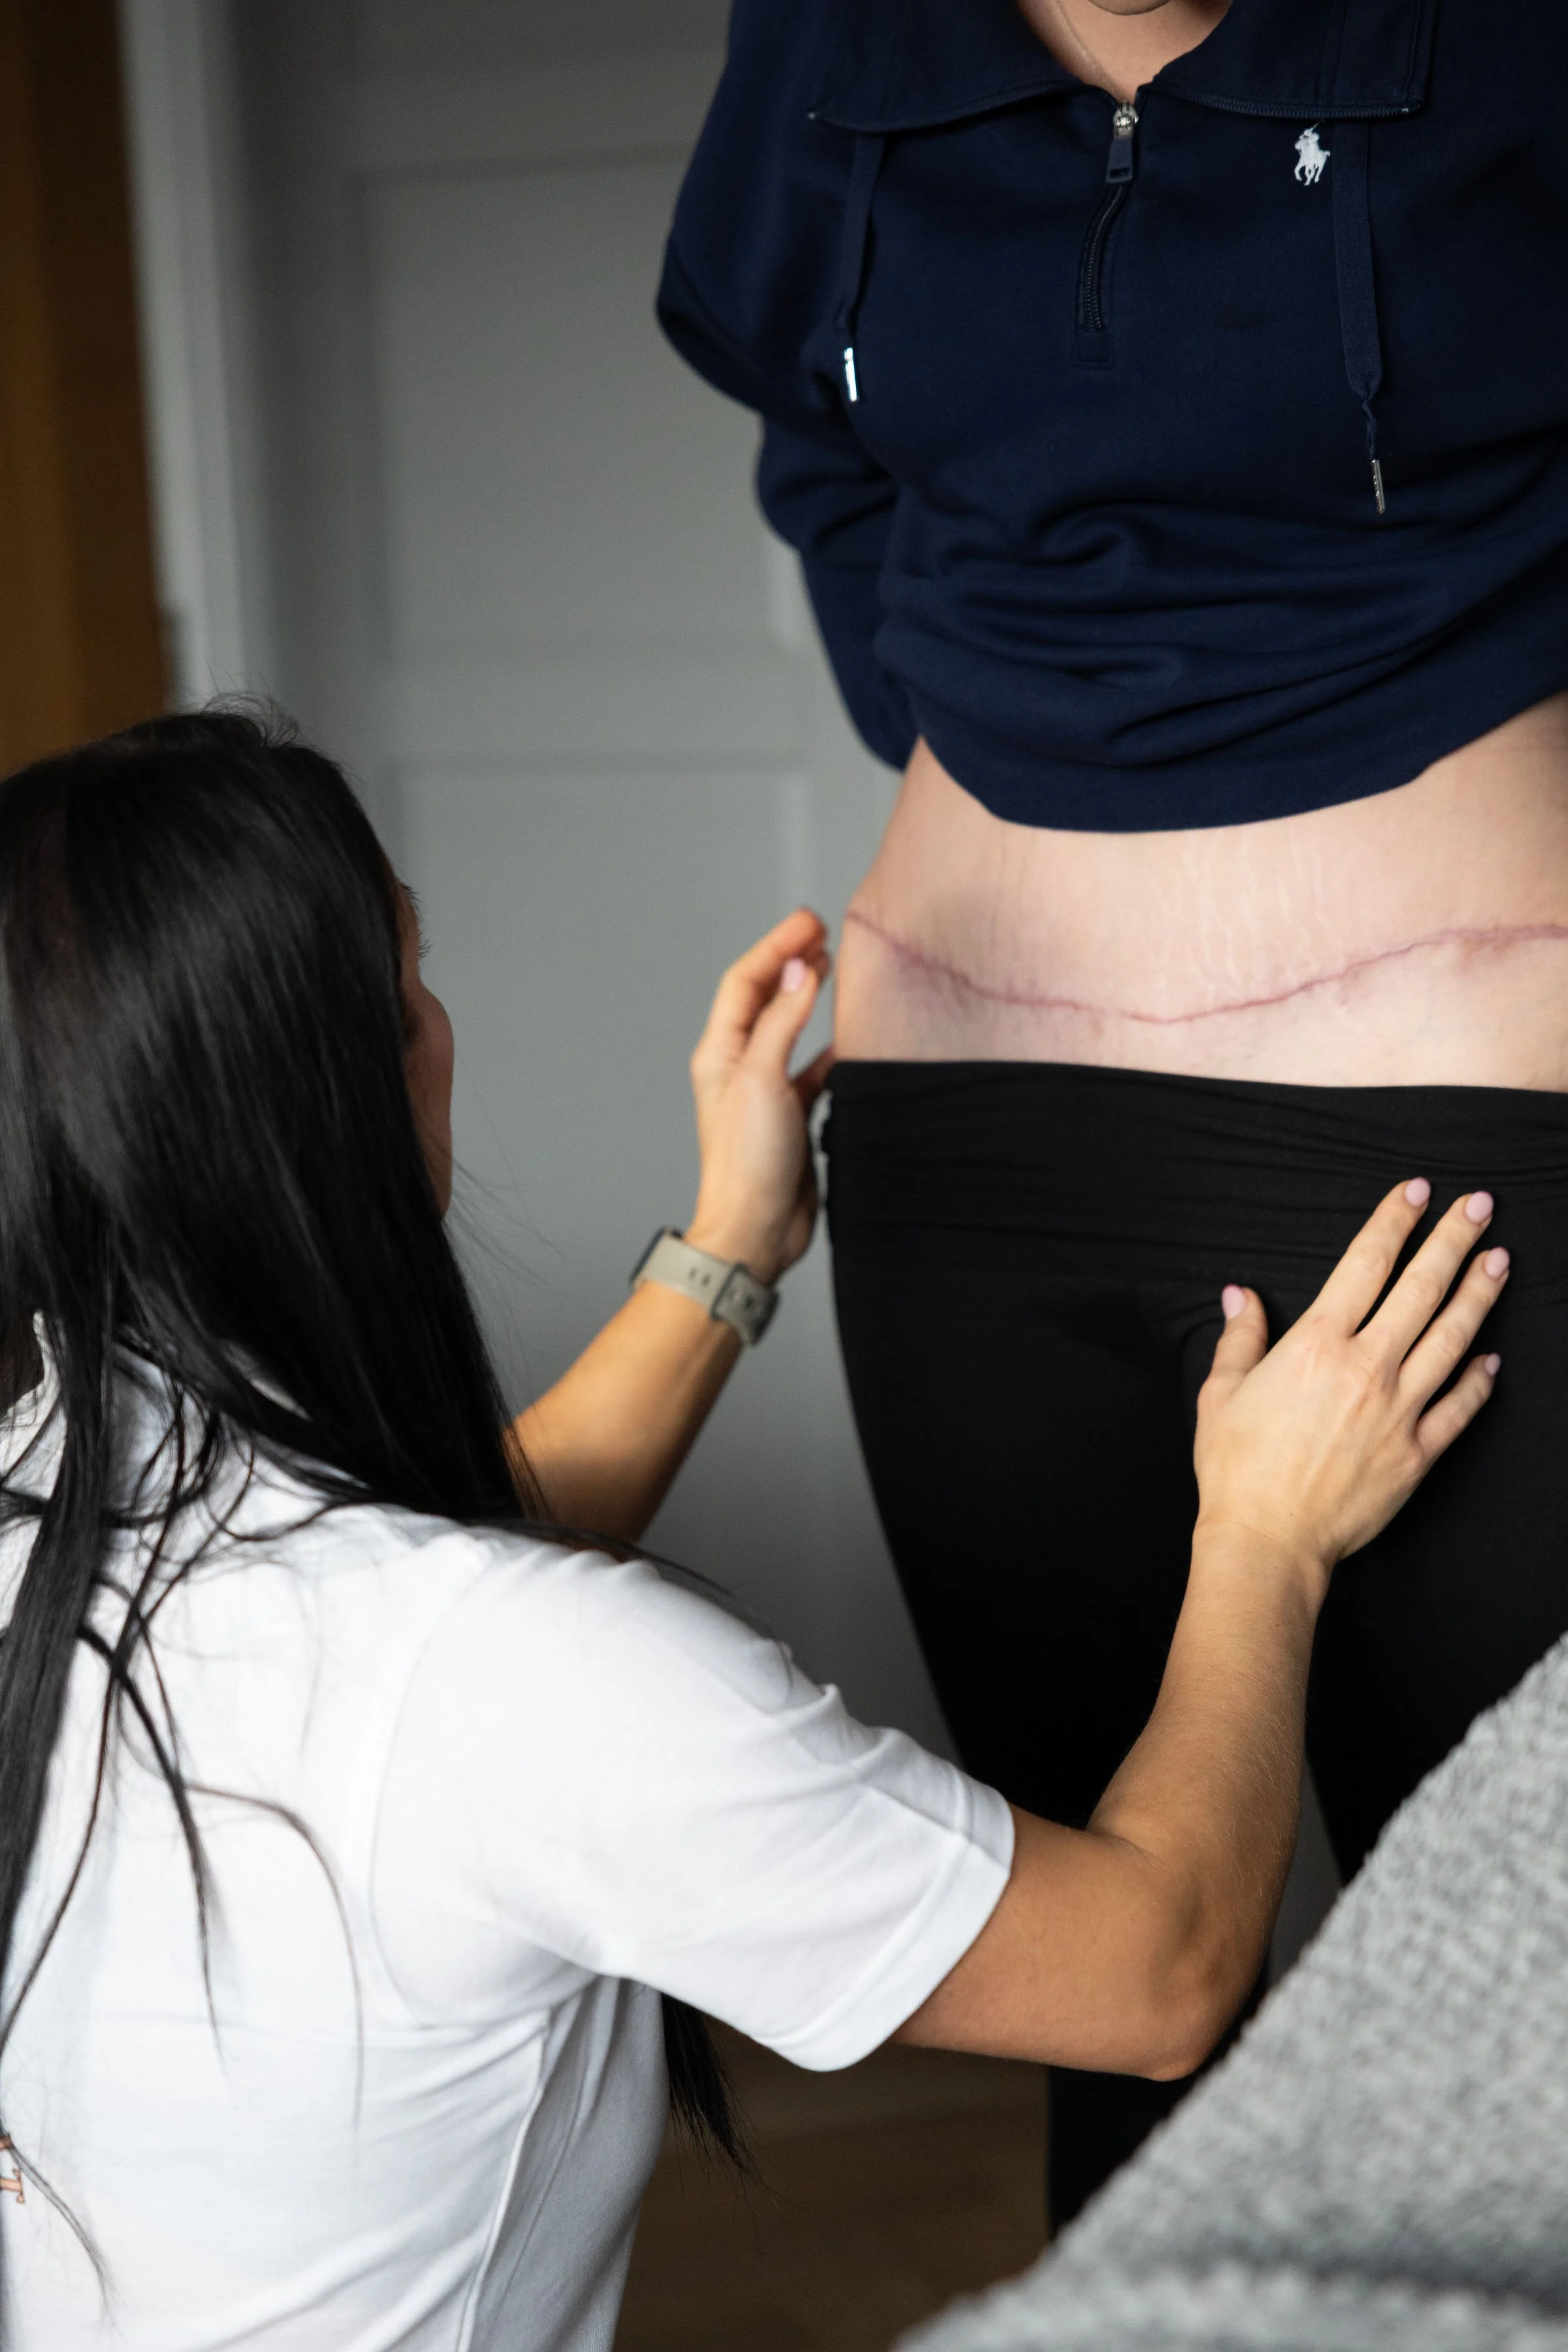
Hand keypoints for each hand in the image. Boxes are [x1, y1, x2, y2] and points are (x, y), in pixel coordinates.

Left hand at [684, 909, 834, 1286]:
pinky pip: (809, 1070)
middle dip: (789, 962)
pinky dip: (826, 1047)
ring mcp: (765, 1092)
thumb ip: (782, 1022)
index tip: (809, 921)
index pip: (746, 982)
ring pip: (787, 1030)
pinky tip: (846, 1037)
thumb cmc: (747, 1162)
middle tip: (821, 931)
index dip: (775, 946)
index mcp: (721, 1053)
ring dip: (807, 997)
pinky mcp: (790, 1117)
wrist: (755, 1229)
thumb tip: (799, 970)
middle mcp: (739, 1067)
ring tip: (831, 967)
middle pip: (764, 999)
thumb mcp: (763, 1080)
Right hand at [1194, 1180, 1507, 1601]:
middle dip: (1454, 1240)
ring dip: (1479, 1294)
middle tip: (1481, 1205)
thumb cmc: (1236, 1467)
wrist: (1267, 1538)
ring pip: (1452, 1338)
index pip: (1366, 1263)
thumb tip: (1241, 1295)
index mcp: (1316, 1344)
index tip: (1417, 1191)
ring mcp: (1398, 1409)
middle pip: (1422, 1288)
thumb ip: (1240, 1339)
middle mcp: (1365, 1367)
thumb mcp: (1221, 1393)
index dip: (1394, 1221)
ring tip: (1500, 1260)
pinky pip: (1459, 1407)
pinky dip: (1480, 1380)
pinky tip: (1493, 1357)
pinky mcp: (1417, 1452)